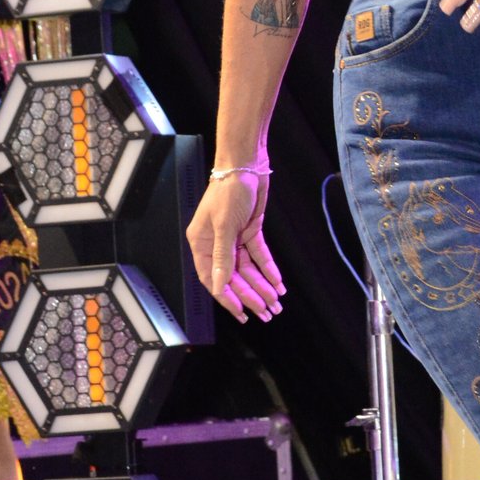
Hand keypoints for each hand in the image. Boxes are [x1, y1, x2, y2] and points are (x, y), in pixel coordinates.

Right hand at [186, 168, 283, 322]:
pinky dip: (268, 269)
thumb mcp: (225, 226)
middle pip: (233, 277)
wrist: (246, 165)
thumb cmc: (229, 192)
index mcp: (201, 244)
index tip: (242, 313)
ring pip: (248, 269)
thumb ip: (222, 258)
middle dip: (250, 296)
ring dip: (262, 286)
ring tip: (275, 304)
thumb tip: (218, 287)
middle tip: (266, 313)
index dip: (227, 297)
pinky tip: (278, 283)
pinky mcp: (249, 231)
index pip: (212, 278)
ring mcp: (233, 238)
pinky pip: (259, 255)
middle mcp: (216, 244)